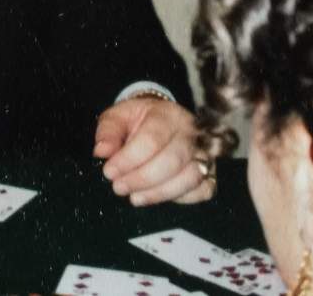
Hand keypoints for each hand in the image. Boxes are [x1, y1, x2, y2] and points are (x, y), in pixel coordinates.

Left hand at [93, 97, 213, 205]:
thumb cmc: (137, 120)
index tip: (109, 172)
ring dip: (159, 192)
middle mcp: (191, 133)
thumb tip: (102, 151)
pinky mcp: (210, 172)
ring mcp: (204, 153)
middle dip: (142, 179)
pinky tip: (156, 196)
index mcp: (167, 114)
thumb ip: (108, 132)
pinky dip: (181, 198)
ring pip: (190, 178)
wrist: (160, 120)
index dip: (129, 159)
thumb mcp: (117, 117)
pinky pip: (204, 190)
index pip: (152, 140)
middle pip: (172, 161)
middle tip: (118, 187)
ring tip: (134, 197)